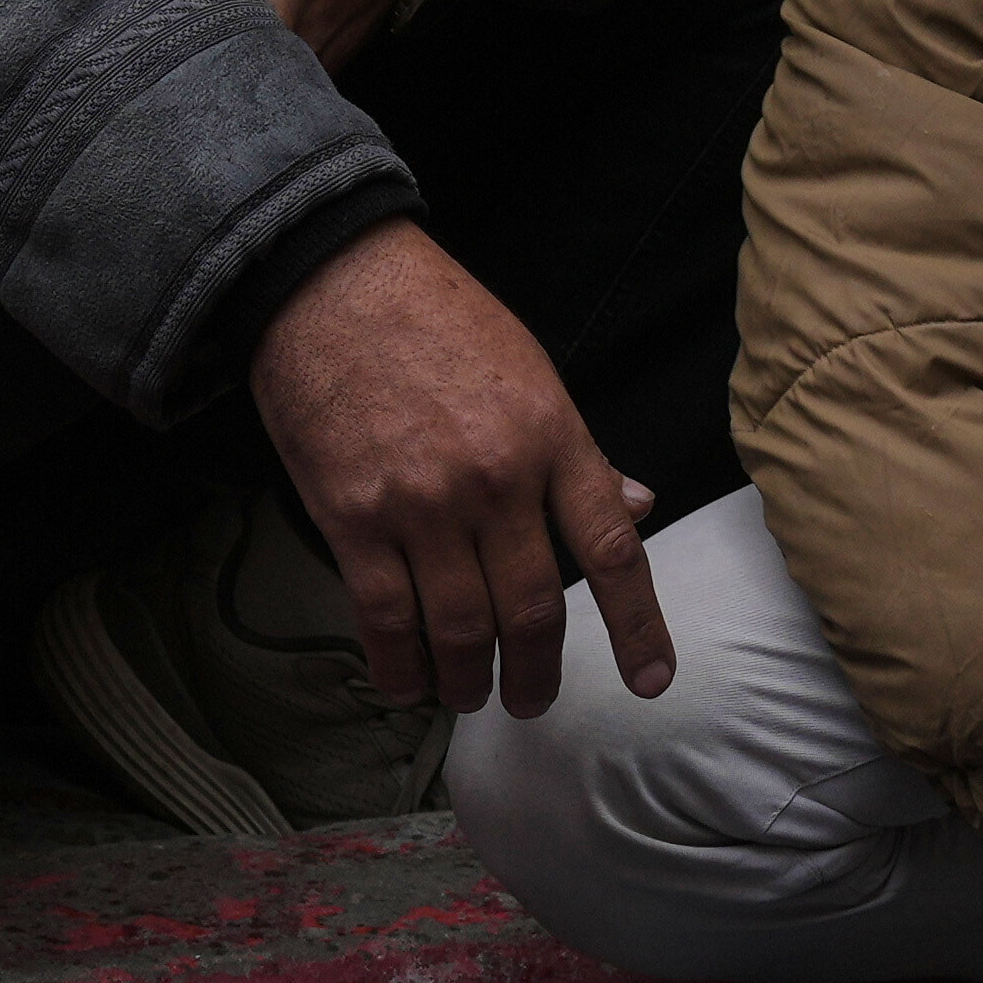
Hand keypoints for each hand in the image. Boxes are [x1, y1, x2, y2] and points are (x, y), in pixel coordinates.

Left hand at [98, 0, 425, 65]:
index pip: (205, 44)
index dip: (158, 46)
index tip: (119, 40)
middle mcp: (301, 40)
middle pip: (229, 79)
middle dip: (182, 70)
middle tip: (130, 61)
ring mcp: (324, 61)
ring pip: (262, 89)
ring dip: (224, 77)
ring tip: (173, 66)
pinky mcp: (335, 64)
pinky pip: (290, 86)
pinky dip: (259, 76)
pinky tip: (226, 61)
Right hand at [246, 222, 675, 719]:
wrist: (331, 282)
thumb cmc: (436, 318)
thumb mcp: (532, 371)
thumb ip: (581, 452)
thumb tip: (636, 505)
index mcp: (553, 438)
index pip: (612, 551)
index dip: (637, 627)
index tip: (651, 680)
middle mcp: (497, 481)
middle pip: (534, 610)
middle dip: (537, 673)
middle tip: (531, 701)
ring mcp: (423, 505)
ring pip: (461, 628)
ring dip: (468, 681)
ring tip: (468, 696)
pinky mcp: (353, 518)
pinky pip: (385, 618)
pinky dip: (399, 665)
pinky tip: (407, 685)